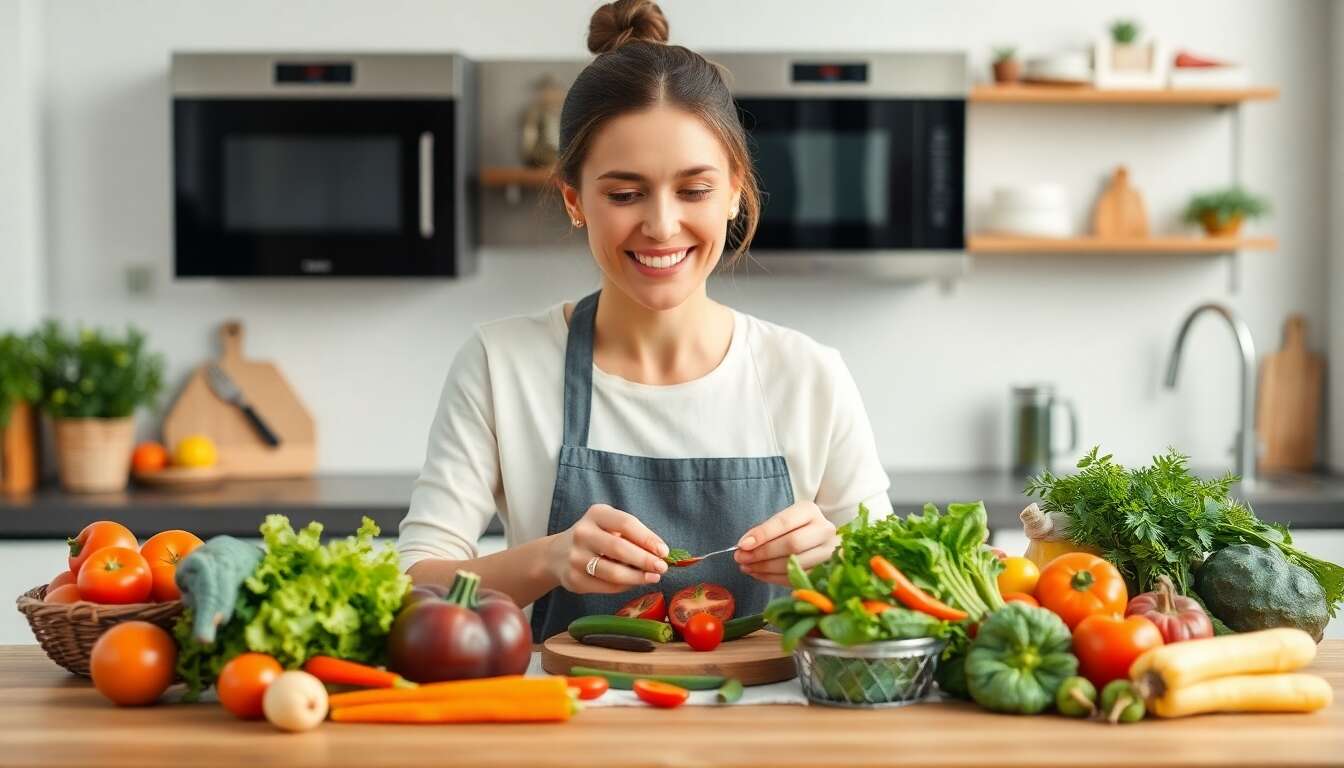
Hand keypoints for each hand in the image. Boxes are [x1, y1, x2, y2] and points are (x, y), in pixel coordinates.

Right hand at [547, 504, 668, 593]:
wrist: (556, 554)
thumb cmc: (595, 537)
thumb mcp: (609, 525)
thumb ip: (631, 536)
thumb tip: (660, 554)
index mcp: (596, 514)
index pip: (626, 523)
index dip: (648, 538)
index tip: (664, 551)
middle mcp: (583, 533)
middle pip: (620, 548)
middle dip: (645, 560)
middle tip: (662, 568)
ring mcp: (576, 557)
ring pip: (613, 572)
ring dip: (638, 577)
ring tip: (653, 578)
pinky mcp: (574, 579)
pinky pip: (606, 586)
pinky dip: (624, 586)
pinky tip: (634, 583)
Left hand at [734, 501, 838, 585]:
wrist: (815, 539)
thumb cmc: (792, 529)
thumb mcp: (779, 523)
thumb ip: (763, 532)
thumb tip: (744, 547)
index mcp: (810, 511)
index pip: (785, 522)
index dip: (763, 534)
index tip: (743, 544)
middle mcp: (824, 530)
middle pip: (792, 544)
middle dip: (763, 553)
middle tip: (742, 558)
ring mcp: (828, 552)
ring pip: (795, 563)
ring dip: (766, 568)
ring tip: (747, 567)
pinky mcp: (824, 571)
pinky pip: (796, 577)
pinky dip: (774, 578)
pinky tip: (759, 574)